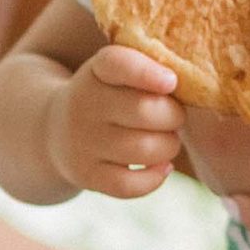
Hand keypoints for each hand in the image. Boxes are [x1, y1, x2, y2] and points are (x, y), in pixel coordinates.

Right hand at [44, 43, 182, 197]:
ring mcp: (82, 143)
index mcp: (96, 71)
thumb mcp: (115, 72)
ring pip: (143, 149)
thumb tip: (197, 82)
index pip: (118, 64)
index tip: (172, 81)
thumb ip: (149, 67)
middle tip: (176, 116)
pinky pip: (129, 185)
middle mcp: (83, 105)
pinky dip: (154, 178)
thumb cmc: (107, 95)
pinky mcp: (85, 175)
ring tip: (168, 140)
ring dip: (169, 146)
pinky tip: (161, 166)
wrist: (53, 129)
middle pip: (144, 111)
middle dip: (174, 116)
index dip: (148, 72)